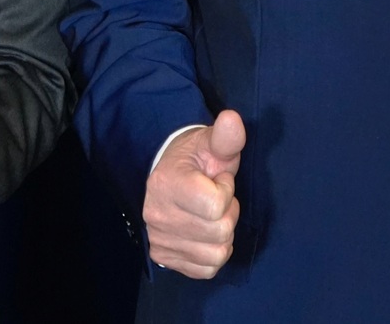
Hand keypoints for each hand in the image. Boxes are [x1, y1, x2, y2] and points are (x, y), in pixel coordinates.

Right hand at [142, 110, 245, 278]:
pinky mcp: (164, 257)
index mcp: (167, 183)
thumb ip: (226, 136)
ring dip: (223, 235)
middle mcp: (157, 215)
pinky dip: (213, 254)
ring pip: (216, 254)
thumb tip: (233, 119)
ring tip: (211, 215)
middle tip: (216, 197)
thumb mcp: (211, 143)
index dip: (226, 190)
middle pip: (220, 232)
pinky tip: (205, 233)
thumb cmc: (195, 159)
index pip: (216, 205)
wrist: (170, 174)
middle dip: (228, 213)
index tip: (217, 179)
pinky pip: (207, 270)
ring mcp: (159, 238)